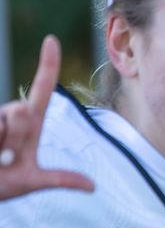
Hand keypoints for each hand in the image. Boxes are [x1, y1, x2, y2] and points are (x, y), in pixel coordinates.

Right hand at [0, 36, 93, 199]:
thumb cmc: (1, 184)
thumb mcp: (31, 182)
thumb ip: (60, 180)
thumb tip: (92, 187)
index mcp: (29, 124)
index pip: (42, 89)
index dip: (48, 65)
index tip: (52, 40)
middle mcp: (9, 115)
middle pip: (21, 111)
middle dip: (15, 138)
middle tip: (7, 160)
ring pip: (3, 122)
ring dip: (1, 149)